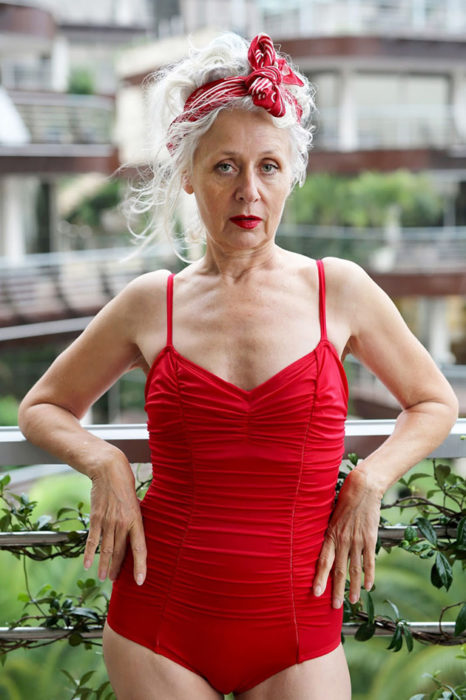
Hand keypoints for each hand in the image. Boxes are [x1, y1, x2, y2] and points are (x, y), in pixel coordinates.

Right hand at [83, 459, 146, 585]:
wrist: (110, 470)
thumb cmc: (126, 486)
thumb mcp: (137, 503)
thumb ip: (134, 520)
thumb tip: (133, 536)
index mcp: (136, 520)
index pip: (140, 548)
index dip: (140, 566)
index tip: (140, 581)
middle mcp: (123, 523)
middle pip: (121, 551)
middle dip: (118, 568)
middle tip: (116, 581)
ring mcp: (108, 521)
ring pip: (107, 549)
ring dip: (104, 565)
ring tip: (104, 577)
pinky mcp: (96, 518)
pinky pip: (92, 539)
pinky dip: (89, 553)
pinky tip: (87, 565)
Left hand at [312, 467, 382, 607]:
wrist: (363, 488)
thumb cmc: (344, 500)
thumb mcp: (330, 516)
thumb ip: (327, 532)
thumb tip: (321, 545)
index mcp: (330, 535)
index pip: (323, 561)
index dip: (320, 578)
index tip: (316, 593)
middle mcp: (343, 540)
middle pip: (339, 570)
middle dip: (336, 589)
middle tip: (334, 606)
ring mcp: (357, 541)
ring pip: (355, 569)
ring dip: (354, 587)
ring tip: (352, 601)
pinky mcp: (370, 539)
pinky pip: (369, 561)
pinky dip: (369, 575)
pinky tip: (369, 586)